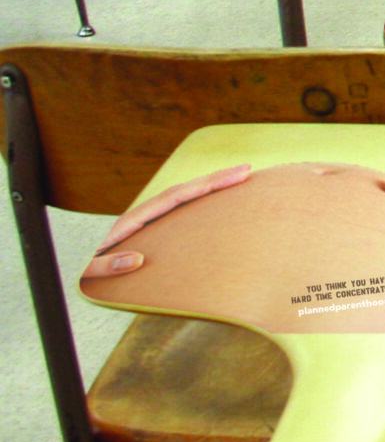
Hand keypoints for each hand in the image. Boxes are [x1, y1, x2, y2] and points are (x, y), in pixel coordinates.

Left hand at [82, 164, 251, 277]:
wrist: (79, 270)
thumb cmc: (86, 271)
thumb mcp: (91, 271)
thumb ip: (108, 266)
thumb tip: (136, 259)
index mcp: (135, 220)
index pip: (176, 197)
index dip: (206, 185)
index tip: (234, 176)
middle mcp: (146, 216)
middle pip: (186, 191)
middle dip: (217, 180)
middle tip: (248, 171)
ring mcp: (153, 223)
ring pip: (186, 201)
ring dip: (211, 190)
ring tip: (240, 182)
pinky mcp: (157, 233)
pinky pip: (185, 215)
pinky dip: (203, 206)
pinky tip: (220, 207)